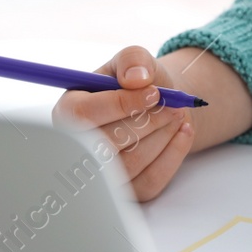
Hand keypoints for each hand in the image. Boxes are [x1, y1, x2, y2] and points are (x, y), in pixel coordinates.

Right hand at [51, 46, 193, 201]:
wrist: (157, 107)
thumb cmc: (138, 84)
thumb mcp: (134, 60)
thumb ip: (133, 59)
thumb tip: (137, 78)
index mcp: (68, 111)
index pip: (84, 114)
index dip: (122, 103)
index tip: (154, 93)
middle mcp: (76, 147)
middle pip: (106, 144)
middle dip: (148, 122)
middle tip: (174, 105)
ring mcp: (98, 174)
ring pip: (129, 165)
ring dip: (162, 137)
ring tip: (177, 114)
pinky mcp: (125, 191)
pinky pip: (150, 181)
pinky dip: (173, 155)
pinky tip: (183, 133)